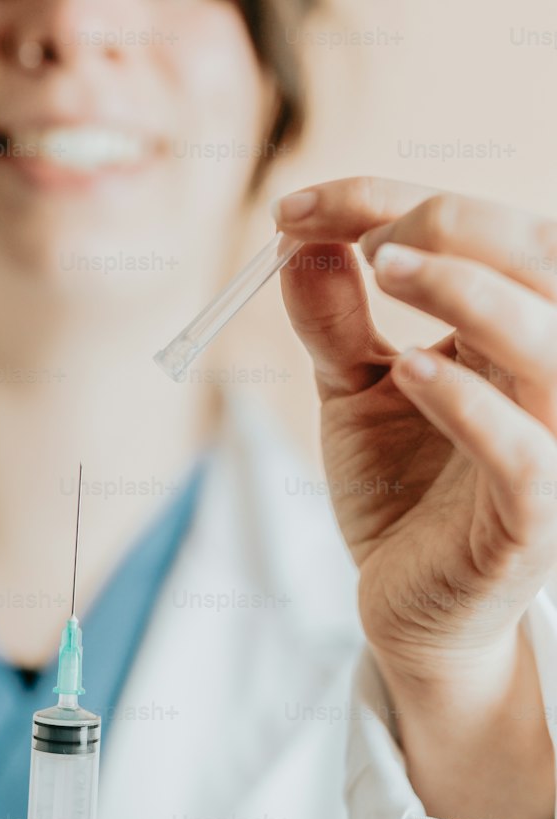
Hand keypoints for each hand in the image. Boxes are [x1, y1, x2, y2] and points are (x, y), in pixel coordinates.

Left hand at [274, 178, 556, 818]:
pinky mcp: (532, 518)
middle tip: (364, 228)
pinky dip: (472, 405)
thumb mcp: (355, 396)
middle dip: (455, 224)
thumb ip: (335, 325)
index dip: (393, 204)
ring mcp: (551, 448)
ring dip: (473, 293)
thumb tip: (299, 243)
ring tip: (388, 269)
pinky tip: (411, 371)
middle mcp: (548, 378)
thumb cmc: (398, 494)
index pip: (483, 237)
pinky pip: (525, 453)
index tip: (296, 207)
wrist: (406, 606)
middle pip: (542, 265)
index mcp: (515, 333)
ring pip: (551, 346)